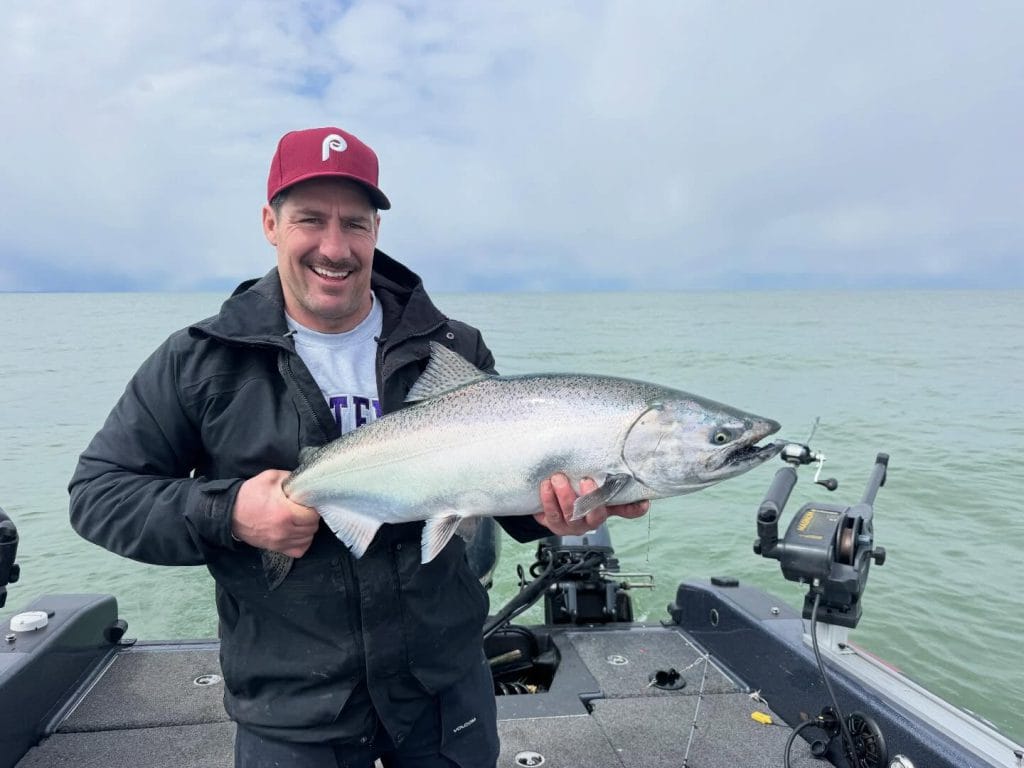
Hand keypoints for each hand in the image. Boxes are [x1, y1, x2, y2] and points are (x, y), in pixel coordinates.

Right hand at [231, 469, 319, 556]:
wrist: (230, 513)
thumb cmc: (249, 495)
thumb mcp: (270, 478)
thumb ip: (289, 478)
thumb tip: (303, 481)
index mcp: (286, 513)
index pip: (314, 515)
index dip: (314, 507)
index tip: (308, 502)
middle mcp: (285, 530)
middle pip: (312, 527)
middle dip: (311, 517)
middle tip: (304, 509)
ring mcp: (281, 541)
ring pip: (308, 539)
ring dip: (307, 529)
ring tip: (300, 520)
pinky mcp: (276, 548)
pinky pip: (299, 550)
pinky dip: (302, 542)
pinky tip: (297, 533)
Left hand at [534, 473, 649, 534]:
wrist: (548, 498)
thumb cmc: (574, 488)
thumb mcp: (591, 481)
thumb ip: (603, 475)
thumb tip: (618, 459)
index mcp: (605, 508)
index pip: (626, 510)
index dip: (635, 508)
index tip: (643, 502)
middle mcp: (591, 520)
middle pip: (595, 514)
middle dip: (590, 497)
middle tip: (585, 480)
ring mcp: (572, 525)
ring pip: (571, 515)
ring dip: (564, 496)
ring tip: (558, 478)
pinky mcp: (553, 524)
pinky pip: (551, 516)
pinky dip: (547, 500)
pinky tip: (545, 486)